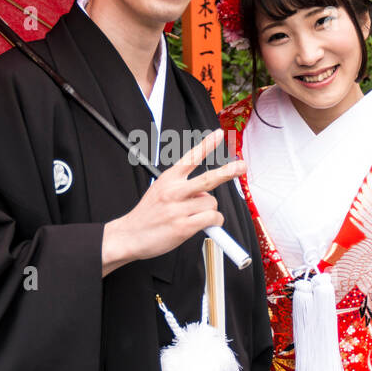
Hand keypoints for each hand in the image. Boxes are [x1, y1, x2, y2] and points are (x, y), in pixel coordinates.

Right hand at [101, 129, 244, 275]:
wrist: (130, 235)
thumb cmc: (147, 215)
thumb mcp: (159, 191)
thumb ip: (181, 188)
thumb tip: (204, 193)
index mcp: (168, 178)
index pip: (190, 157)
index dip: (207, 145)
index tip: (219, 134)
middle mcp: (174, 191)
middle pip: (208, 178)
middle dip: (228, 172)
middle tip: (241, 166)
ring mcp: (179, 209)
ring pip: (212, 203)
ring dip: (210, 211)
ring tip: (195, 217)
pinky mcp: (183, 226)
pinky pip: (212, 219)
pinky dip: (214, 223)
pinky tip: (204, 225)